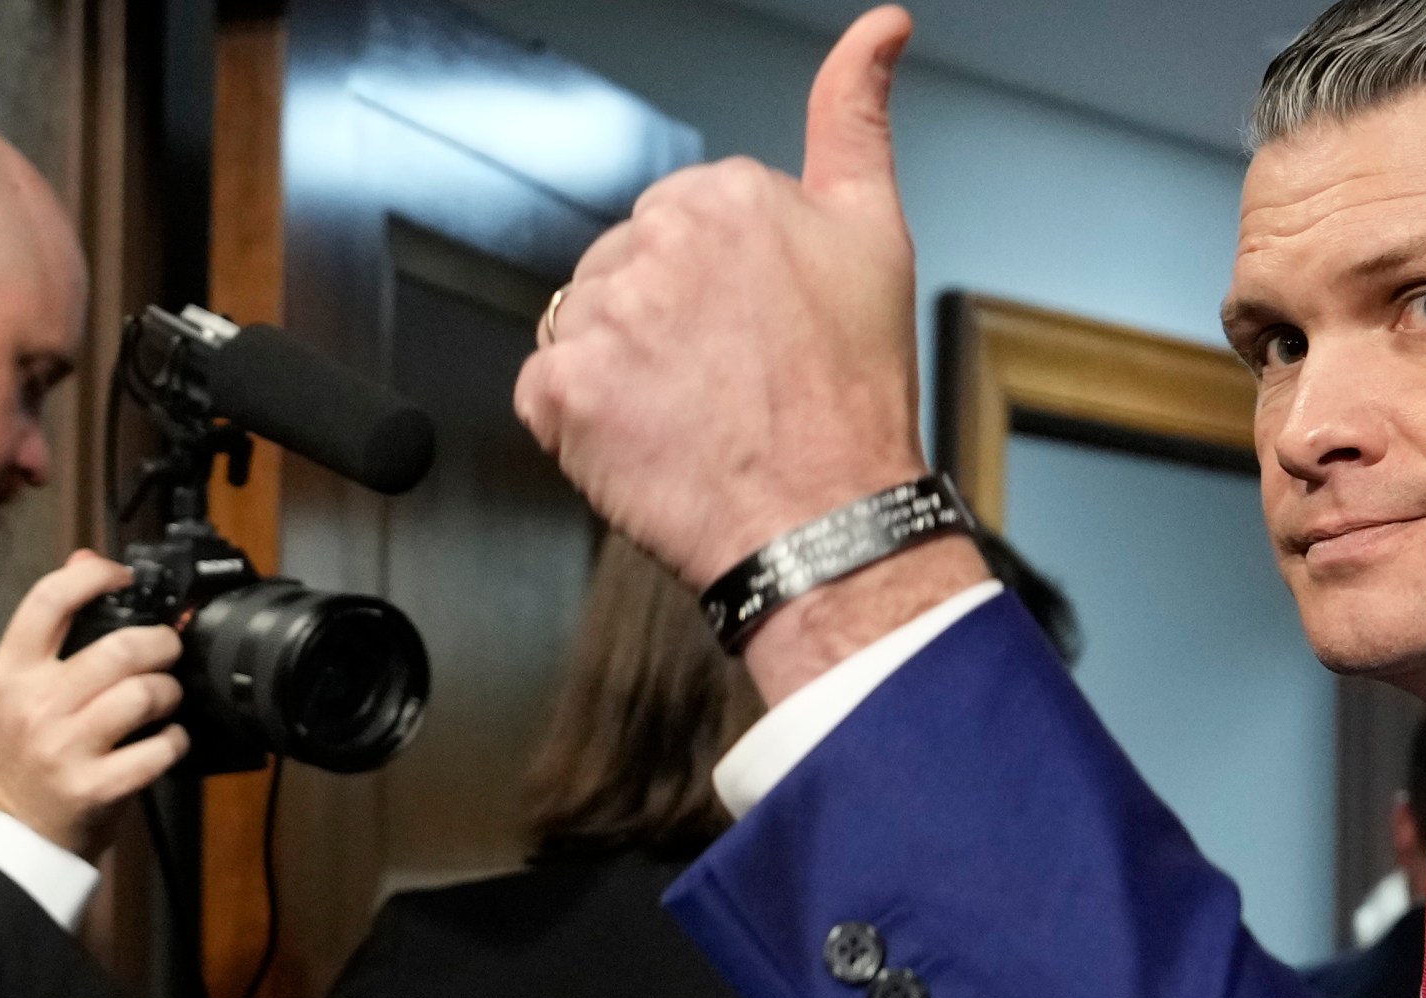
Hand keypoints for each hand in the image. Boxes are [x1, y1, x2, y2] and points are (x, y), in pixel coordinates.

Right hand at [0, 551, 188, 857]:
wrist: (14, 833)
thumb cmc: (26, 753)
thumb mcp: (20, 687)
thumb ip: (52, 628)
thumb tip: (84, 559)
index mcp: (11, 672)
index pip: (48, 601)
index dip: (96, 577)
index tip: (124, 577)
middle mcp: (35, 705)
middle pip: (121, 647)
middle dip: (161, 645)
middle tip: (167, 653)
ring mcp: (66, 748)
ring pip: (145, 694)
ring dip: (170, 693)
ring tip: (164, 701)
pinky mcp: (97, 786)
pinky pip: (161, 748)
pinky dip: (176, 741)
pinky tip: (166, 742)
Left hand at [514, 6, 988, 701]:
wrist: (830, 520)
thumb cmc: (856, 400)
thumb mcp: (877, 234)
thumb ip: (856, 116)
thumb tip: (878, 29)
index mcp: (726, 194)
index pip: (683, 228)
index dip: (724, 294)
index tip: (762, 338)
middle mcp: (658, 242)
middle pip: (628, 273)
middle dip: (667, 326)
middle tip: (735, 386)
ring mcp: (604, 316)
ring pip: (586, 330)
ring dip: (626, 375)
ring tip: (697, 418)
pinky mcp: (563, 389)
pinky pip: (548, 395)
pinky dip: (586, 427)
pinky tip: (652, 441)